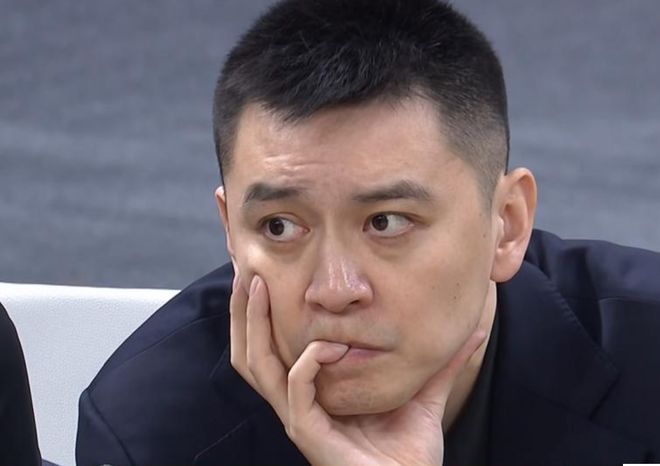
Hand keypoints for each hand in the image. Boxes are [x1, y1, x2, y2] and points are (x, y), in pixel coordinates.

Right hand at [230, 273, 486, 465]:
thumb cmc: (408, 453)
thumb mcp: (422, 394)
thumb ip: (440, 362)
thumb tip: (476, 329)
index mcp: (311, 390)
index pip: (271, 345)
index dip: (258, 310)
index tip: (261, 268)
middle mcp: (296, 400)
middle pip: (251, 349)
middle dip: (242, 308)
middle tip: (246, 267)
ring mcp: (298, 417)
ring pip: (258, 365)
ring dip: (253, 322)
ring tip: (256, 286)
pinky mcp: (309, 432)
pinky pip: (297, 388)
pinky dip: (309, 360)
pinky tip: (329, 343)